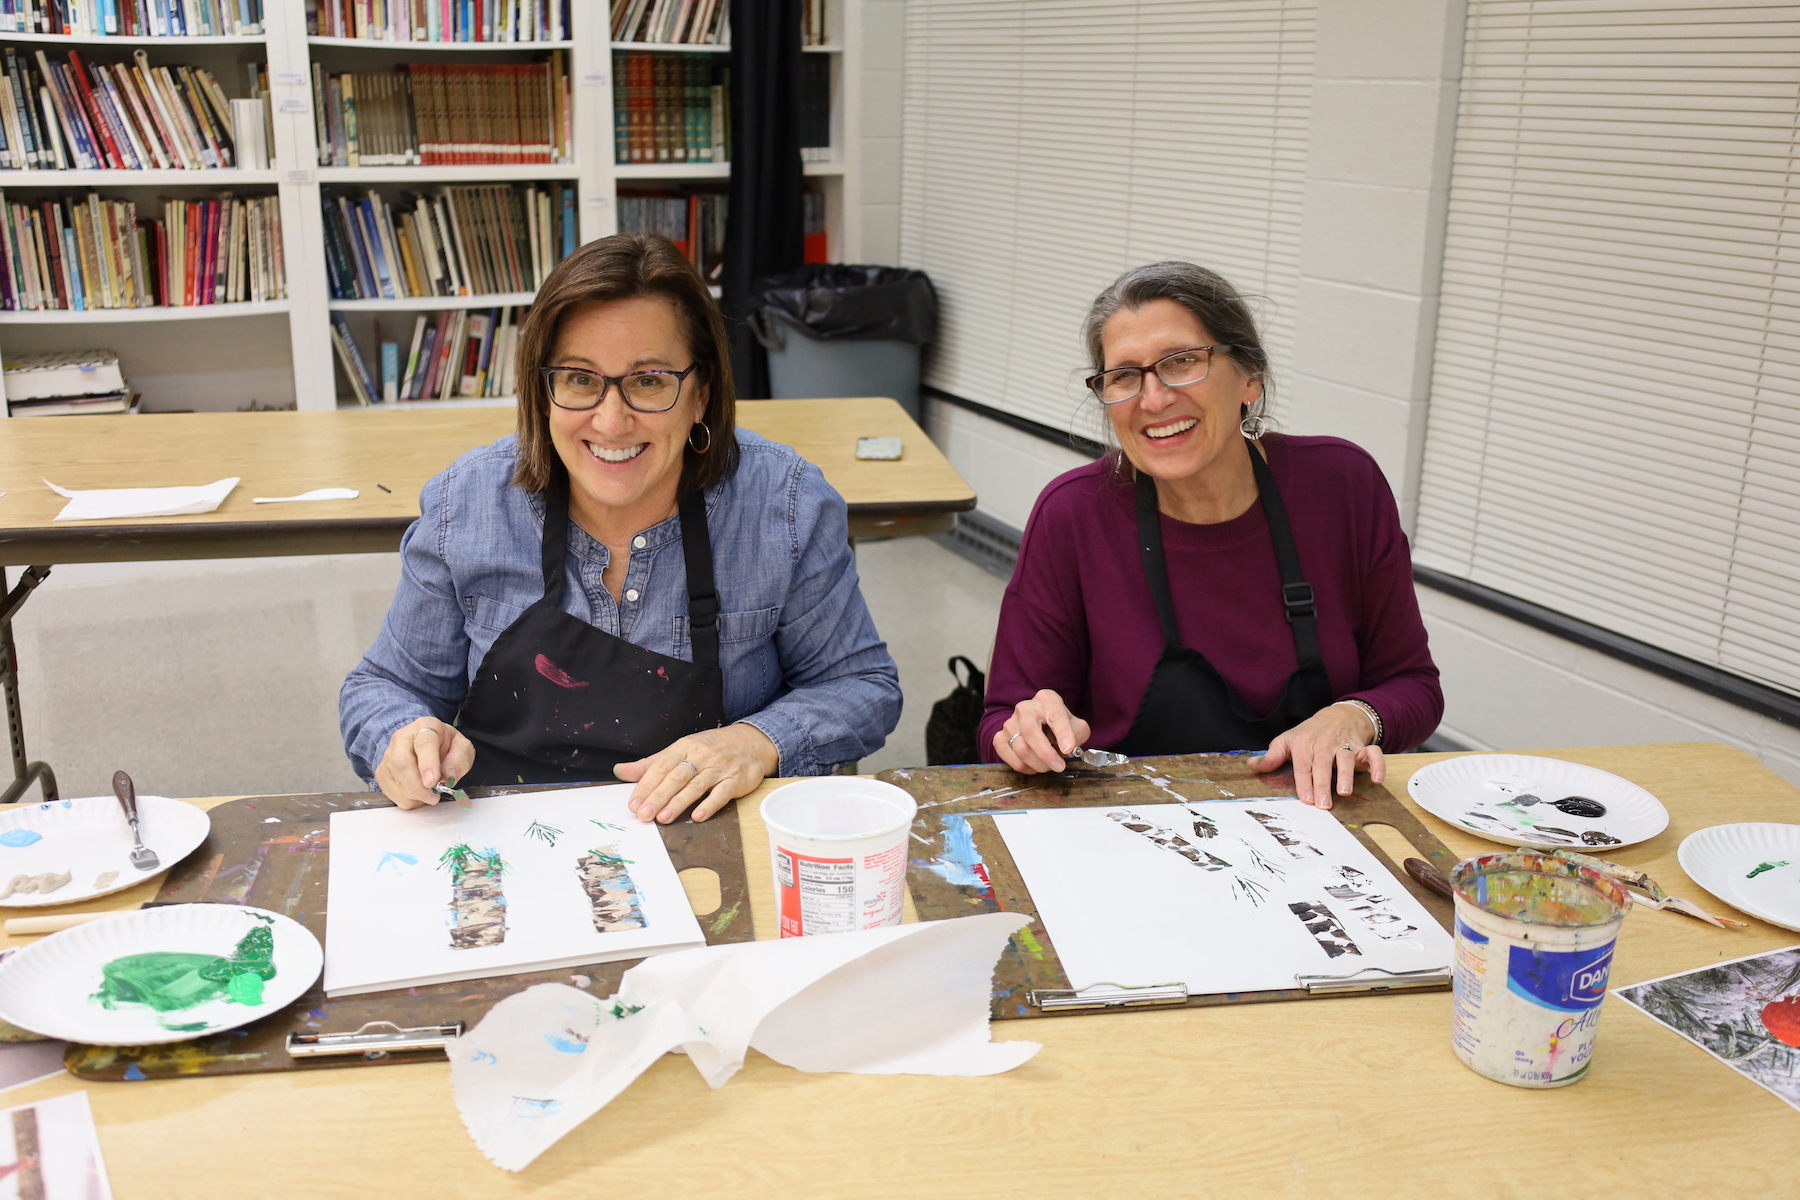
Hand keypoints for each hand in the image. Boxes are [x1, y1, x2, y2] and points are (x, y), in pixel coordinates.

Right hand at [377, 717, 475, 809]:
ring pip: (396, 781)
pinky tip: (418, 794)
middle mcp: (402, 739)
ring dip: (416, 796)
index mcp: (426, 727)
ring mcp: (388, 756)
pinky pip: (392, 794)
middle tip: (434, 797)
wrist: (425, 744)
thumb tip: (448, 777)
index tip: (433, 781)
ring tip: (429, 792)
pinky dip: (408, 800)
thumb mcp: (462, 748)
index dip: (428, 764)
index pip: (424, 744)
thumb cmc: (444, 746)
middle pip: (402, 764)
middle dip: (419, 787)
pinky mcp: (381, 773)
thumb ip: (459, 760)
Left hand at [617, 723, 779, 823]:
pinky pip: (722, 792)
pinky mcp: (736, 779)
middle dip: (658, 797)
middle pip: (676, 777)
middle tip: (644, 814)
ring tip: (663, 818)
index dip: (646, 785)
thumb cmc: (712, 748)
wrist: (752, 742)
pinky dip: (710, 804)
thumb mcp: (681, 750)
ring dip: (678, 803)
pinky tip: (698, 815)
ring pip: (696, 786)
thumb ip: (651, 764)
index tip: (634, 803)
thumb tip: (621, 771)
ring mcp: (719, 768)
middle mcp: (701, 756)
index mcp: (684, 747)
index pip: (661, 766)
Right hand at [993, 689, 1092, 774]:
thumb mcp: (1077, 726)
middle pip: (1030, 732)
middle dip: (1046, 754)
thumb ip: (1077, 734)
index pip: (1055, 716)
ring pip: (1020, 748)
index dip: (1063, 734)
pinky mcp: (1000, 736)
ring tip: (1048, 765)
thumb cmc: (1059, 725)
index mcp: (1047, 700)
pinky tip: (1034, 766)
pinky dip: (1023, 767)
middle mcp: (1026, 708)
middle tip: (1059, 767)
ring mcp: (1010, 722)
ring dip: (1037, 764)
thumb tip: (1068, 748)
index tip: (1069, 749)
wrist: (1040, 725)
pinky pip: (1009, 757)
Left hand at [1248, 703, 1384, 809]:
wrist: (1337, 715)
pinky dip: (1378, 764)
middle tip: (1323, 804)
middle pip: (1323, 763)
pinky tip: (1378, 779)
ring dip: (1346, 775)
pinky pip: (1374, 753)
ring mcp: (1344, 744)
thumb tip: (1251, 766)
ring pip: (1346, 758)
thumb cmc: (1309, 734)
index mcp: (1304, 743)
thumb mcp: (1287, 741)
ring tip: (1345, 792)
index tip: (1306, 799)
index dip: (1304, 782)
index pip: (1303, 765)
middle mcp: (1324, 744)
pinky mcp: (1362, 746)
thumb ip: (1272, 756)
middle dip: (1323, 783)